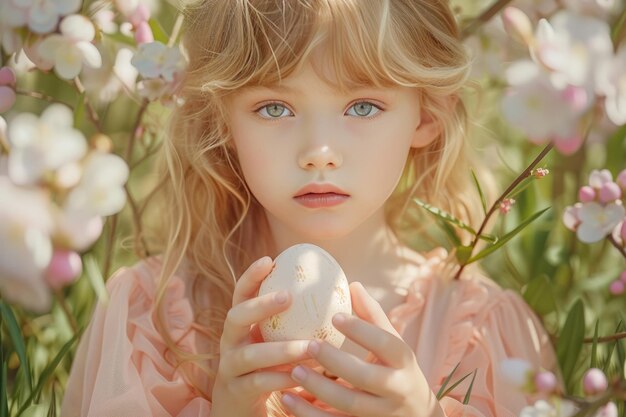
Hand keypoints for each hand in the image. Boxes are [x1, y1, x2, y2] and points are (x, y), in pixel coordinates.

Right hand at [210, 256, 310, 416]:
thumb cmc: (267, 369)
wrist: (240, 412)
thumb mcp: (275, 343)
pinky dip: (280, 377)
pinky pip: (258, 382)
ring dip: (281, 349)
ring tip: (309, 346)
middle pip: (235, 317)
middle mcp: (230, 343)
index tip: (269, 260)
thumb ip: (292, 322)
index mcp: (240, 326)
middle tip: (288, 297)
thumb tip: (336, 293)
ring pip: (250, 354)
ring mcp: (229, 368)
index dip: (251, 276)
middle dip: (260, 305)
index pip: (240, 295)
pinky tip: (302, 375)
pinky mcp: (236, 392)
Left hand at [280, 282, 443, 416]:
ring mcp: (382, 414)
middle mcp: (397, 389)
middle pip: (366, 377)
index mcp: (404, 362)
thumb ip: (373, 317)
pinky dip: (309, 415)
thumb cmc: (399, 371)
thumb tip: (352, 284)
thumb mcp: (394, 346)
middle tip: (309, 345)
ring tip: (294, 371)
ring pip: (349, 405)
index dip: (362, 330)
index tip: (334, 317)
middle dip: (336, 362)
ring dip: (319, 389)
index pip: (387, 344)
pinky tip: (288, 399)